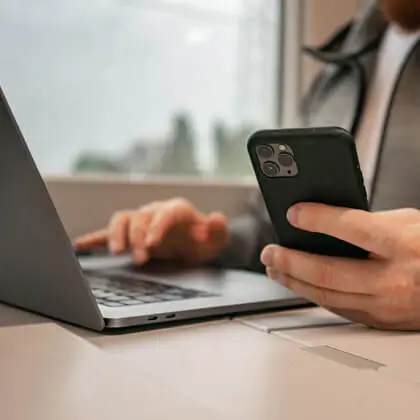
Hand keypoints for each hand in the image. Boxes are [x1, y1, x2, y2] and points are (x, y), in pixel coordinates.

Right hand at [73, 198, 228, 265]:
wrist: (193, 244)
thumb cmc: (203, 241)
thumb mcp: (217, 240)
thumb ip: (219, 230)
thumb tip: (217, 218)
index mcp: (176, 211)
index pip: (164, 214)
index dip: (157, 227)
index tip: (152, 244)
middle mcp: (155, 212)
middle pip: (140, 218)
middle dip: (138, 237)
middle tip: (140, 258)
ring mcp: (141, 222)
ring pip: (122, 220)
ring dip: (116, 234)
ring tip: (116, 251)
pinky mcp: (131, 234)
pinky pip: (109, 233)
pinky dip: (95, 238)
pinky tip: (81, 245)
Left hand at [261, 203, 419, 330]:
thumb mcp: (407, 222)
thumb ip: (367, 222)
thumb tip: (324, 222)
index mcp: (403, 244)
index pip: (350, 228)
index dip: (316, 218)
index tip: (294, 213)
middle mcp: (394, 279)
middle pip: (326, 271)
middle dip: (289, 260)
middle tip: (270, 251)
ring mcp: (386, 305)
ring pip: (325, 295)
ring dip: (292, 281)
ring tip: (274, 267)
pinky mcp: (379, 320)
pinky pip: (336, 307)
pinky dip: (311, 294)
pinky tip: (297, 283)